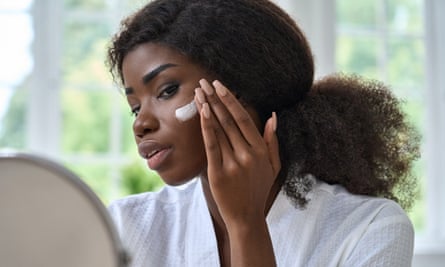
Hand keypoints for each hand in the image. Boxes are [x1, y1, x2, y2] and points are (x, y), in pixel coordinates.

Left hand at [194, 79, 279, 227]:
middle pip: (229, 120)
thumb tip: (273, 117)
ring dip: (207, 108)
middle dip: (215, 98)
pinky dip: (206, 127)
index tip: (221, 86)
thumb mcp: (274, 166)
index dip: (231, 100)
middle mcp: (248, 154)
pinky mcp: (218, 172)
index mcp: (260, 150)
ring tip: (198, 92)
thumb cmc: (259, 191)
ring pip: (219, 129)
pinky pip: (211, 145)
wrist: (247, 218)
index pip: (244, 118)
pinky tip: (202, 112)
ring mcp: (233, 163)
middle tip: (204, 82)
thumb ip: (273, 142)